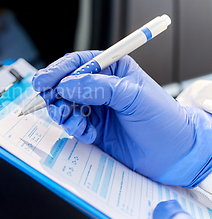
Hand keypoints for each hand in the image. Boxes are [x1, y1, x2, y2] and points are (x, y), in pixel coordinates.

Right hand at [32, 51, 211, 186]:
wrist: (174, 155)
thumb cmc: (163, 120)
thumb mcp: (133, 96)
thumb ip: (98, 87)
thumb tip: (67, 85)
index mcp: (112, 69)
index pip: (77, 63)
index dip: (57, 71)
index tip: (43, 82)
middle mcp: (100, 87)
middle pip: (64, 84)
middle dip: (55, 95)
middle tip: (55, 105)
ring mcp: (95, 108)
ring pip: (64, 105)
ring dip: (64, 114)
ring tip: (76, 121)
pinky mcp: (91, 128)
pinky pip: (71, 125)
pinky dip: (74, 129)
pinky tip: (88, 133)